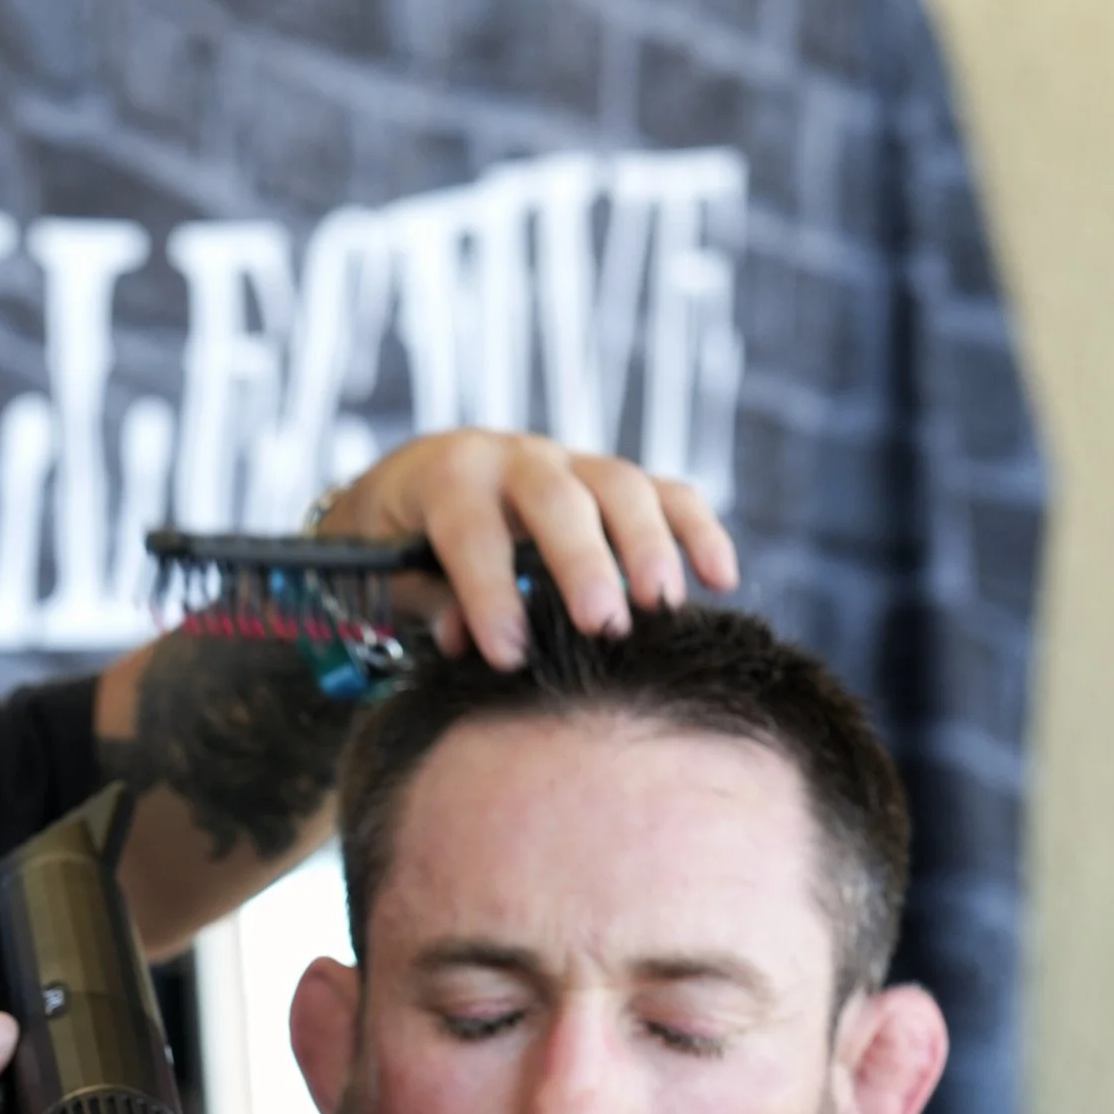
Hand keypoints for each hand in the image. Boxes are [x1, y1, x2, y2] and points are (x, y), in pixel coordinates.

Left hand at [320, 434, 738, 669]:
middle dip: (583, 562)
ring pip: (620, 485)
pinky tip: (722, 581)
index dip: (490, 591)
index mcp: (448, 479)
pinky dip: (698, 531)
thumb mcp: (391, 573)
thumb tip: (462, 639)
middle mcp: (515, 458)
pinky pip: (667, 493)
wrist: (417, 487)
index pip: (471, 529)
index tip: (511, 655)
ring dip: (647, 545)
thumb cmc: (400, 545)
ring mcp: (571, 462)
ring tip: (662, 607)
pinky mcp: (613, 481)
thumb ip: (428, 602)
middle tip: (602, 627)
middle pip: (557, 496)